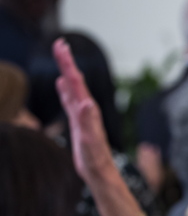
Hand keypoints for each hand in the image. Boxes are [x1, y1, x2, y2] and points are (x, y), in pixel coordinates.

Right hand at [52, 38, 116, 179]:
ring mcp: (82, 115)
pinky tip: (62, 84)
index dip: (68, 63)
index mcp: (88, 109)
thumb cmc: (95, 158)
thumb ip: (87, 121)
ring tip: (61, 57)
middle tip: (59, 44)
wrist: (100, 171)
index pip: (76, 81)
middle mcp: (86, 108)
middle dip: (67, 62)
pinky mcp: (79, 122)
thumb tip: (86, 103)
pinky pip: (69, 101)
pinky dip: (65, 90)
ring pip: (72, 88)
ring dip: (66, 72)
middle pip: (75, 80)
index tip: (61, 45)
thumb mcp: (90, 140)